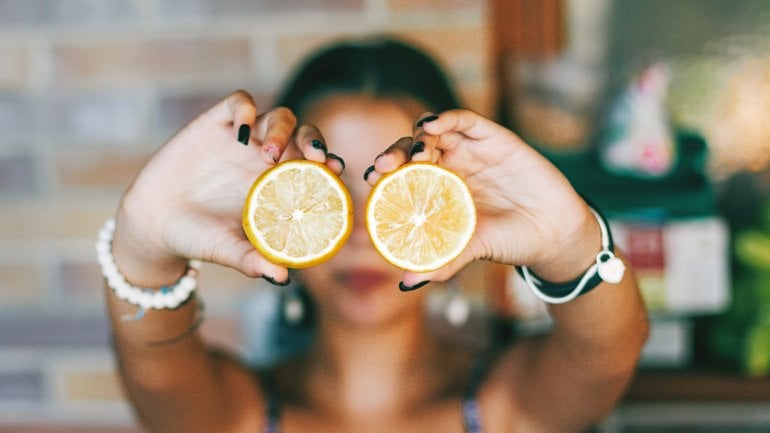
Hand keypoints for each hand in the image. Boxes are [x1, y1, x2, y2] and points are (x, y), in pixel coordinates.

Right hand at [111, 91, 342, 286]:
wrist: (153, 223)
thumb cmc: (199, 238)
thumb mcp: (227, 250)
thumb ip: (253, 259)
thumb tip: (282, 277)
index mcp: (281, 186)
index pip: (316, 167)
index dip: (329, 165)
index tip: (338, 172)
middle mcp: (267, 159)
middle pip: (304, 136)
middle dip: (315, 142)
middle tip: (316, 159)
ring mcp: (243, 139)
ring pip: (278, 117)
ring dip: (281, 131)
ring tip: (269, 157)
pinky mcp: (215, 123)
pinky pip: (239, 103)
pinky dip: (245, 109)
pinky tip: (242, 130)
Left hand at [365, 109, 600, 285]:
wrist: (556, 233)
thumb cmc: (511, 241)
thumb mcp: (473, 250)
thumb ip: (442, 261)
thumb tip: (406, 283)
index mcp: (439, 190)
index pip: (404, 174)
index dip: (386, 173)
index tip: (370, 180)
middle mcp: (452, 166)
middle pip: (414, 150)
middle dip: (396, 154)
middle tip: (384, 167)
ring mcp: (472, 150)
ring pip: (436, 132)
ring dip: (419, 137)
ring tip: (414, 154)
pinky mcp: (494, 138)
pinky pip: (467, 121)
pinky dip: (448, 118)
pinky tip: (434, 125)